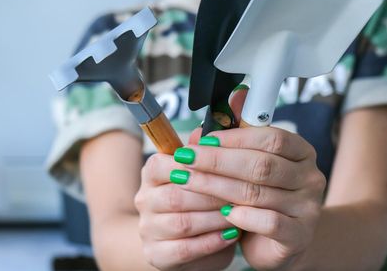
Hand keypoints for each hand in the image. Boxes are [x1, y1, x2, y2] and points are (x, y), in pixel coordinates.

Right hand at [134, 147, 237, 270]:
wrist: (178, 240)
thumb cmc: (196, 201)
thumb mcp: (200, 175)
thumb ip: (203, 155)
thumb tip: (205, 132)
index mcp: (151, 173)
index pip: (164, 165)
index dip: (196, 167)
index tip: (227, 168)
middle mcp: (144, 199)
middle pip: (176, 196)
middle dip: (213, 196)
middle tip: (243, 195)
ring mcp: (148, 229)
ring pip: (182, 223)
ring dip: (215, 219)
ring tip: (239, 215)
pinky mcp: (155, 255)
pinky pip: (184, 250)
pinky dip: (211, 242)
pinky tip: (230, 235)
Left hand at [175, 88, 325, 269]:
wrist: (279, 240)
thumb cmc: (260, 194)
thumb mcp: (249, 161)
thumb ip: (240, 132)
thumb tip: (232, 96)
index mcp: (300, 152)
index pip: (270, 138)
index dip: (233, 138)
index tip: (201, 140)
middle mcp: (310, 176)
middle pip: (261, 164)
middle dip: (216, 161)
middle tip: (185, 159)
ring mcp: (307, 207)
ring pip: (257, 193)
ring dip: (216, 186)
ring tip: (187, 182)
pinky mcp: (299, 235)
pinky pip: (268, 223)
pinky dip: (241, 216)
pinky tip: (221, 212)